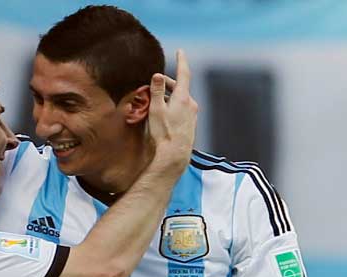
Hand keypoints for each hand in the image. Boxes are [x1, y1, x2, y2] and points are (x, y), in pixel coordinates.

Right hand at [145, 49, 197, 176]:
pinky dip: (173, 106)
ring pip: (180, 99)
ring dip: (168, 96)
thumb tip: (157, 74)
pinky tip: (163, 115)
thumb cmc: (163, 132)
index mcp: (183, 97)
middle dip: (167, 83)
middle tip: (154, 84)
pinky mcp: (190, 124)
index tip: (180, 50)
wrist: (174, 155)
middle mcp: (191, 104)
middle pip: (179, 87)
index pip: (184, 73)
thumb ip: (156, 91)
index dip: (181, 60)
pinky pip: (182, 109)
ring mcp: (192, 115)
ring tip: (155, 102)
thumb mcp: (156, 110)